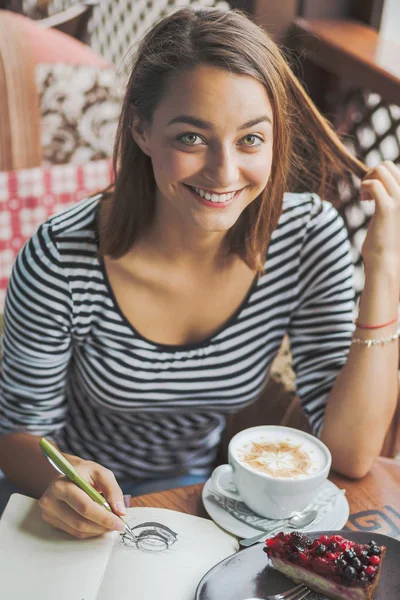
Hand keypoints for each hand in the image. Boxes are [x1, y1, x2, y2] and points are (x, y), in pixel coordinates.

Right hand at [39, 455, 126, 538]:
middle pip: (80, 522)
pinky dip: (90, 531)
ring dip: (97, 530)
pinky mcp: (51, 522)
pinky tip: (98, 524)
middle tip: (118, 525)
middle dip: (103, 526)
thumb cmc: (85, 472)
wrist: (66, 473)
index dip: (104, 518)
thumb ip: (113, 491)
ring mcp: (49, 513)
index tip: (120, 523)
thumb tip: (121, 512)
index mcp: (62, 485)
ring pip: (78, 530)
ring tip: (110, 524)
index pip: (85, 507)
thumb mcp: (101, 474)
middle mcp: (51, 501)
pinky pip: (74, 532)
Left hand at [360, 161, 399, 283]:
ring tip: (365, 198)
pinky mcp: (387, 208)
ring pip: (380, 170)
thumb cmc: (386, 240)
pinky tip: (364, 201)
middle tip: (366, 193)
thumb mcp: (391, 214)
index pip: (395, 170)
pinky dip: (364, 188)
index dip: (379, 176)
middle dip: (372, 174)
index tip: (373, 193)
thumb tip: (377, 182)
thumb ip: (389, 198)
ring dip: (366, 180)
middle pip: (387, 165)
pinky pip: (373, 184)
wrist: (386, 261)